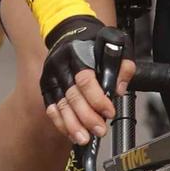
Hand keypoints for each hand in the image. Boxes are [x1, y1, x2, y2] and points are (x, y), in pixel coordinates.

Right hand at [40, 15, 135, 144]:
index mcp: (77, 54)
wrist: (69, 31)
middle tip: (99, 130)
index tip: (108, 111)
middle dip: (87, 117)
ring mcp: (51, 77)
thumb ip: (122, 65)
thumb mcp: (115, 43)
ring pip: (60, 106)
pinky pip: (51, 108)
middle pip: (72, 97)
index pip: (85, 80)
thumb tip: (119, 89)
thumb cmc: (93, 40)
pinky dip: (60, 123)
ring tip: (84, 138)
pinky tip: (70, 133)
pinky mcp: (46, 87)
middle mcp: (60, 66)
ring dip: (72, 125)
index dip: (97, 99)